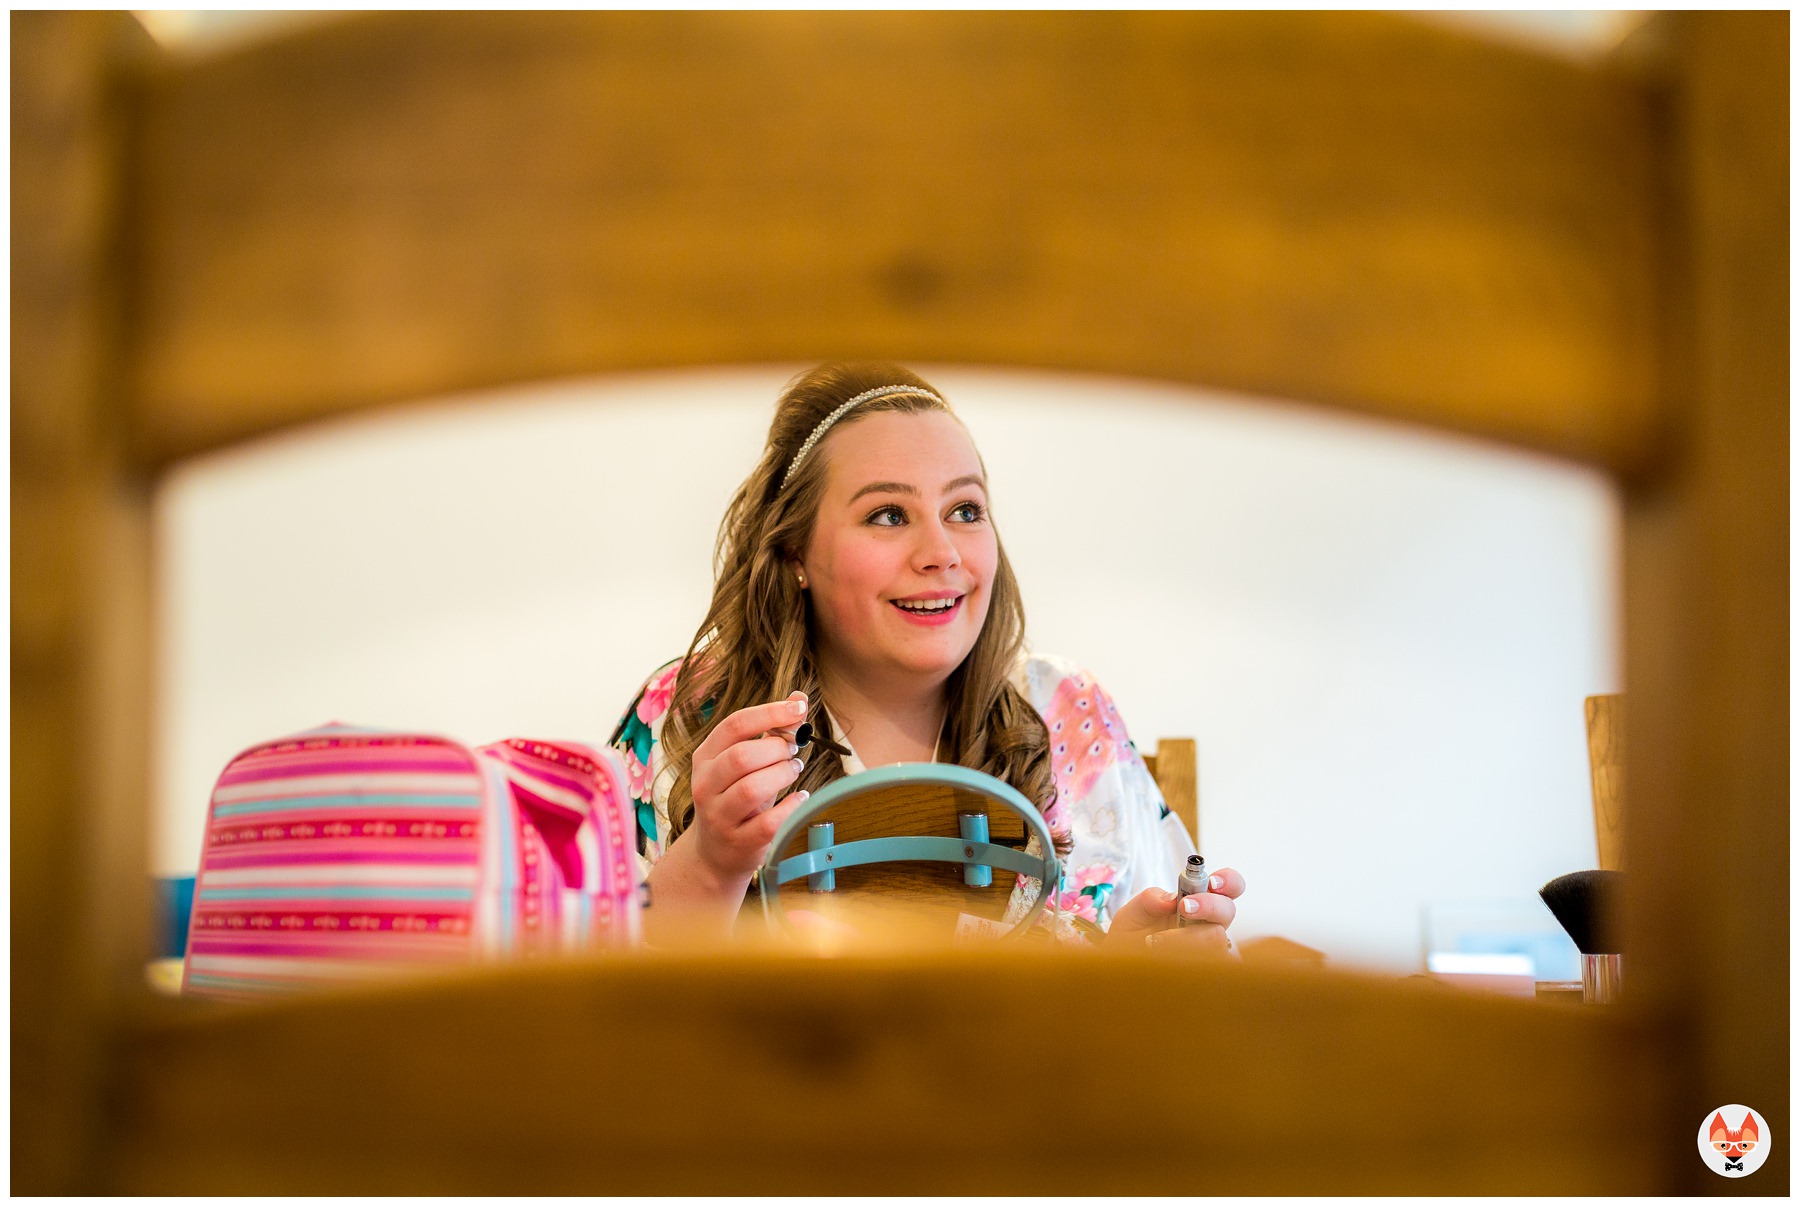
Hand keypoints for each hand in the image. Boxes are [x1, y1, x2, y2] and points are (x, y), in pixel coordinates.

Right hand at [688, 691, 811, 887]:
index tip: (799, 709)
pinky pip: (768, 822)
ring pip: (753, 788)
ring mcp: (719, 816)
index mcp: (705, 757)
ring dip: (783, 774)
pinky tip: (800, 799)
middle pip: (742, 756)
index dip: (770, 713)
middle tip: (793, 752)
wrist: (715, 853)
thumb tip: (798, 697)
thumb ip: (771, 730)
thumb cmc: (737, 799)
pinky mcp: (738, 842)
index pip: (735, 725)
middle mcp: (706, 785)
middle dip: (778, 749)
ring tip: (794, 771)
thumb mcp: (746, 763)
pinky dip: (791, 807)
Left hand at [1106, 867, 1245, 956]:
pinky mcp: (1207, 972)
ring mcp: (1210, 950)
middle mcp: (1209, 924)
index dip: (1228, 880)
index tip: (1212, 882)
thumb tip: (1170, 899)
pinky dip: (1188, 960)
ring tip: (1155, 943)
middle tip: (1185, 907)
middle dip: (1208, 905)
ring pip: (1217, 938)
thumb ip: (1149, 900)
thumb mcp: (1132, 913)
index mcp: (1198, 901)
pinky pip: (1212, 966)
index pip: (1228, 885)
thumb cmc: (1131, 938)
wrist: (1122, 969)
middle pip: (1228, 910)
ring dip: (1187, 937)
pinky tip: (1167, 960)